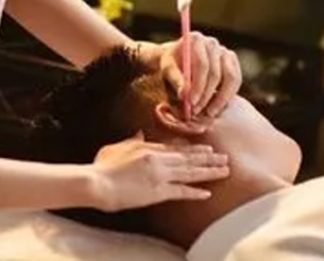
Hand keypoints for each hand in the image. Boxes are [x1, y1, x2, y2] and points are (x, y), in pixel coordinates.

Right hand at [90, 131, 228, 211]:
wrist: (99, 183)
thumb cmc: (103, 166)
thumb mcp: (116, 147)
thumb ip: (131, 140)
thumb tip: (140, 132)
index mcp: (148, 147)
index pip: (176, 147)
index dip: (193, 148)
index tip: (207, 147)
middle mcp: (158, 159)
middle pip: (188, 157)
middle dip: (208, 157)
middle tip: (224, 157)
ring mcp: (160, 175)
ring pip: (190, 172)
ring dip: (209, 171)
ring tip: (224, 170)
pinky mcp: (158, 192)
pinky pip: (181, 192)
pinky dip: (195, 191)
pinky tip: (207, 192)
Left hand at [136, 34, 241, 116]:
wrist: (178, 59)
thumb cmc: (171, 64)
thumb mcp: (168, 71)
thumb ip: (175, 81)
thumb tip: (184, 95)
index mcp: (195, 39)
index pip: (201, 65)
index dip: (198, 86)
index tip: (192, 102)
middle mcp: (212, 42)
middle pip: (215, 72)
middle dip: (207, 95)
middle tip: (198, 111)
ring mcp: (224, 51)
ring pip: (230, 78)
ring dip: (221, 98)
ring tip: (209, 113)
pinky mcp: (232, 61)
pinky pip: (236, 80)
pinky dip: (228, 95)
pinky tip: (218, 107)